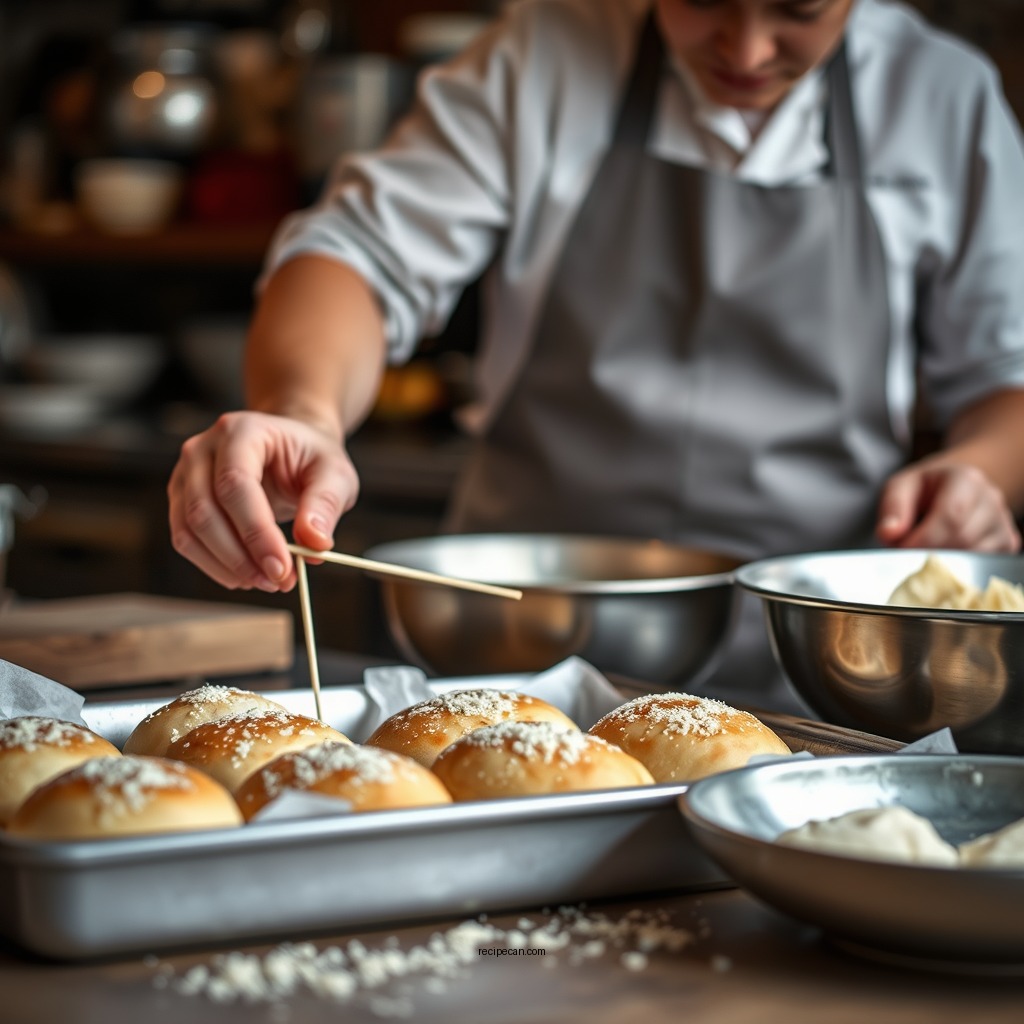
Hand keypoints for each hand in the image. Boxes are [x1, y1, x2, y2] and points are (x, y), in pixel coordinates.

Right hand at [167, 411, 357, 590]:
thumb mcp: (335, 473)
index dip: (256, 532)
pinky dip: (214, 565)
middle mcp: (203, 448)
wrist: (292, 448)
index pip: (236, 485)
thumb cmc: (311, 457)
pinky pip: (186, 539)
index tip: (281, 568)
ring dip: (226, 566)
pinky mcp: (182, 499)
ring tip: (266, 581)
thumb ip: (325, 505)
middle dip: (241, 557)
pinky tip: (245, 575)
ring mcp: (186, 474)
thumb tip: (314, 545)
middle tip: (278, 582)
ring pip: (189, 530)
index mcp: (242, 431)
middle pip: (205, 510)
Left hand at [876, 460, 1021, 552]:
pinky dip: (959, 567)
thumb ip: (893, 508)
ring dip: (944, 561)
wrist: (950, 489)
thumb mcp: (900, 488)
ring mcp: (1003, 522)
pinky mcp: (1008, 543)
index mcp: (965, 478)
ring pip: (975, 556)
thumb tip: (889, 534)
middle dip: (930, 551)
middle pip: (964, 538)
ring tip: (923, 550)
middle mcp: (991, 499)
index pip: (952, 515)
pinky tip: (943, 557)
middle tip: (906, 552)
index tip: (902, 548)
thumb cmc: (922, 490)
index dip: (925, 538)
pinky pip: (984, 565)